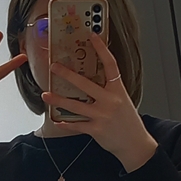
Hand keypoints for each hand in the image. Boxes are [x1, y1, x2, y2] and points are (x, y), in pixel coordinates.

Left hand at [41, 33, 157, 171]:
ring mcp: (102, 116)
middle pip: (85, 84)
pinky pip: (77, 125)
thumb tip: (93, 79)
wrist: (135, 144)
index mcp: (118, 90)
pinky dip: (66, 123)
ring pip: (76, 105)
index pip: (110, 65)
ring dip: (58, 100)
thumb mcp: (123, 101)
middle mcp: (110, 101)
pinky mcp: (96, 130)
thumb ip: (109, 90)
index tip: (92, 36)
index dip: (102, 49)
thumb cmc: (128, 122)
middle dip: (67, 75)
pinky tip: (57, 120)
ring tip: (45, 95)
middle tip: (54, 67)